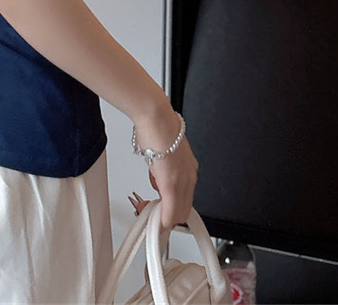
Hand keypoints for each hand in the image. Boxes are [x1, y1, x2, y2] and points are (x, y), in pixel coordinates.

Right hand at [134, 109, 198, 233]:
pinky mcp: (171, 184)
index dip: (171, 208)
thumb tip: (155, 180)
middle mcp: (189, 176)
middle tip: (153, 215)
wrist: (156, 117)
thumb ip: (161, 170)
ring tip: (149, 209)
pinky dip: (161, 220)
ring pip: (178, 213)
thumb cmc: (157, 128)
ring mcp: (182, 181)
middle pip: (184, 209)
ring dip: (162, 216)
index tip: (160, 210)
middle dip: (167, 216)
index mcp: (188, 168)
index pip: (185, 198)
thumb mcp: (161, 153)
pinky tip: (154, 220)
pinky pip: (170, 212)